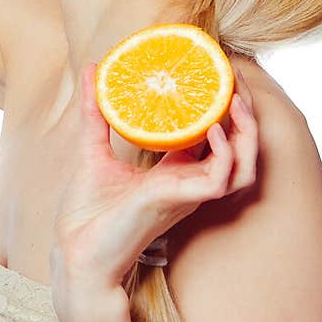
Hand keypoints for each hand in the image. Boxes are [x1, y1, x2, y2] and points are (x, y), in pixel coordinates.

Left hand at [50, 61, 258, 296]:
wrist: (74, 251)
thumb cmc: (86, 214)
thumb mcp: (91, 149)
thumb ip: (95, 112)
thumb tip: (91, 70)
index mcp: (174, 173)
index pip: (214, 137)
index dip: (224, 108)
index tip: (221, 74)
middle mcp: (188, 184)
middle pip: (239, 149)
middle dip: (246, 115)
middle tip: (235, 81)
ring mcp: (187, 195)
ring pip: (243, 166)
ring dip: (247, 134)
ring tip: (236, 101)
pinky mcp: (178, 202)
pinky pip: (219, 180)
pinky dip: (224, 155)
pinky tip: (213, 131)